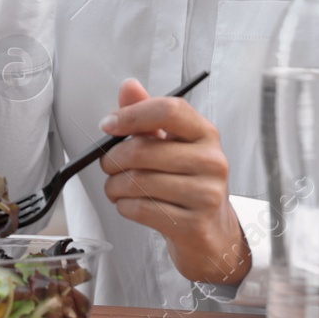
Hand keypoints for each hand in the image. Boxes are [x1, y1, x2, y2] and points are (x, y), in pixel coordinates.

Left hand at [98, 78, 250, 286]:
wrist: (210, 230)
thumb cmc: (186, 181)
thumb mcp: (171, 143)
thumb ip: (147, 113)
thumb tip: (129, 86)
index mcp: (205, 133)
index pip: (169, 110)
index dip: (131, 115)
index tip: (108, 125)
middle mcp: (212, 161)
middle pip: (144, 150)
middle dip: (112, 158)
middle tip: (106, 164)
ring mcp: (207, 195)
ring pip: (138, 182)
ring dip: (114, 185)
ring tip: (116, 186)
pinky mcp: (195, 225)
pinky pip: (142, 209)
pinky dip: (124, 206)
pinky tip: (129, 204)